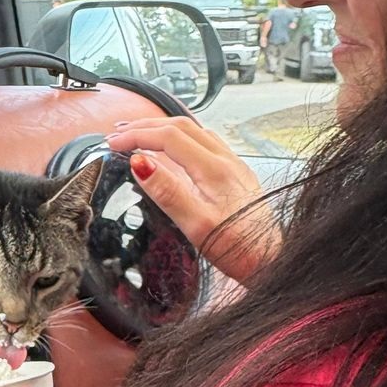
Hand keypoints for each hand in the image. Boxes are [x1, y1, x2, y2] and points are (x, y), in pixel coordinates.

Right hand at [107, 117, 281, 283]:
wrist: (272, 261)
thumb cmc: (239, 249)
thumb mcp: (197, 226)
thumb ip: (168, 192)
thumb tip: (140, 164)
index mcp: (214, 169)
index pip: (168, 137)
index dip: (137, 135)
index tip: (114, 143)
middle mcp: (226, 161)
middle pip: (180, 126)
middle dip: (145, 126)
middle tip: (118, 134)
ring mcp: (233, 165)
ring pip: (193, 131)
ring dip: (162, 128)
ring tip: (139, 134)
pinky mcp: (236, 174)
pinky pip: (205, 143)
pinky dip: (180, 138)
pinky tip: (174, 149)